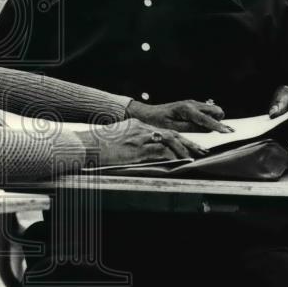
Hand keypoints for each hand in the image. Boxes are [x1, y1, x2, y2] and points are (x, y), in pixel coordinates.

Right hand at [79, 119, 208, 166]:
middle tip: (201, 149)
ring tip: (196, 156)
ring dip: (185, 149)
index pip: (162, 130)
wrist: (86, 145)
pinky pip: (161, 153)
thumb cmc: (97, 144)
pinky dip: (174, 156)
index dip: (178, 138)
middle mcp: (140, 129)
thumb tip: (137, 148)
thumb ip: (130, 139)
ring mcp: (140, 139)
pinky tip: (182, 161)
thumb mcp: (116, 137)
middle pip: (171, 133)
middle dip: (188, 142)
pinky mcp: (137, 151)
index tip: (188, 144)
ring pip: (170, 142)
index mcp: (135, 125)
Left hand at [126, 99, 233, 133]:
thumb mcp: (173, 129)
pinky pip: (206, 112)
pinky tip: (195, 125)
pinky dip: (206, 118)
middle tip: (206, 130)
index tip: (229, 132)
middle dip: (217, 120)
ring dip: (212, 119)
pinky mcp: (192, 106)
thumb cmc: (158, 122)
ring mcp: (192, 103)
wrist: (147, 113)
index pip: (207, 119)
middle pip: (216, 110)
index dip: (219, 126)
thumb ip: (192, 129)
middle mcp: (192, 104)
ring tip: (197, 128)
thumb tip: (209, 129)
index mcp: (187, 110)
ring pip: (213, 110)